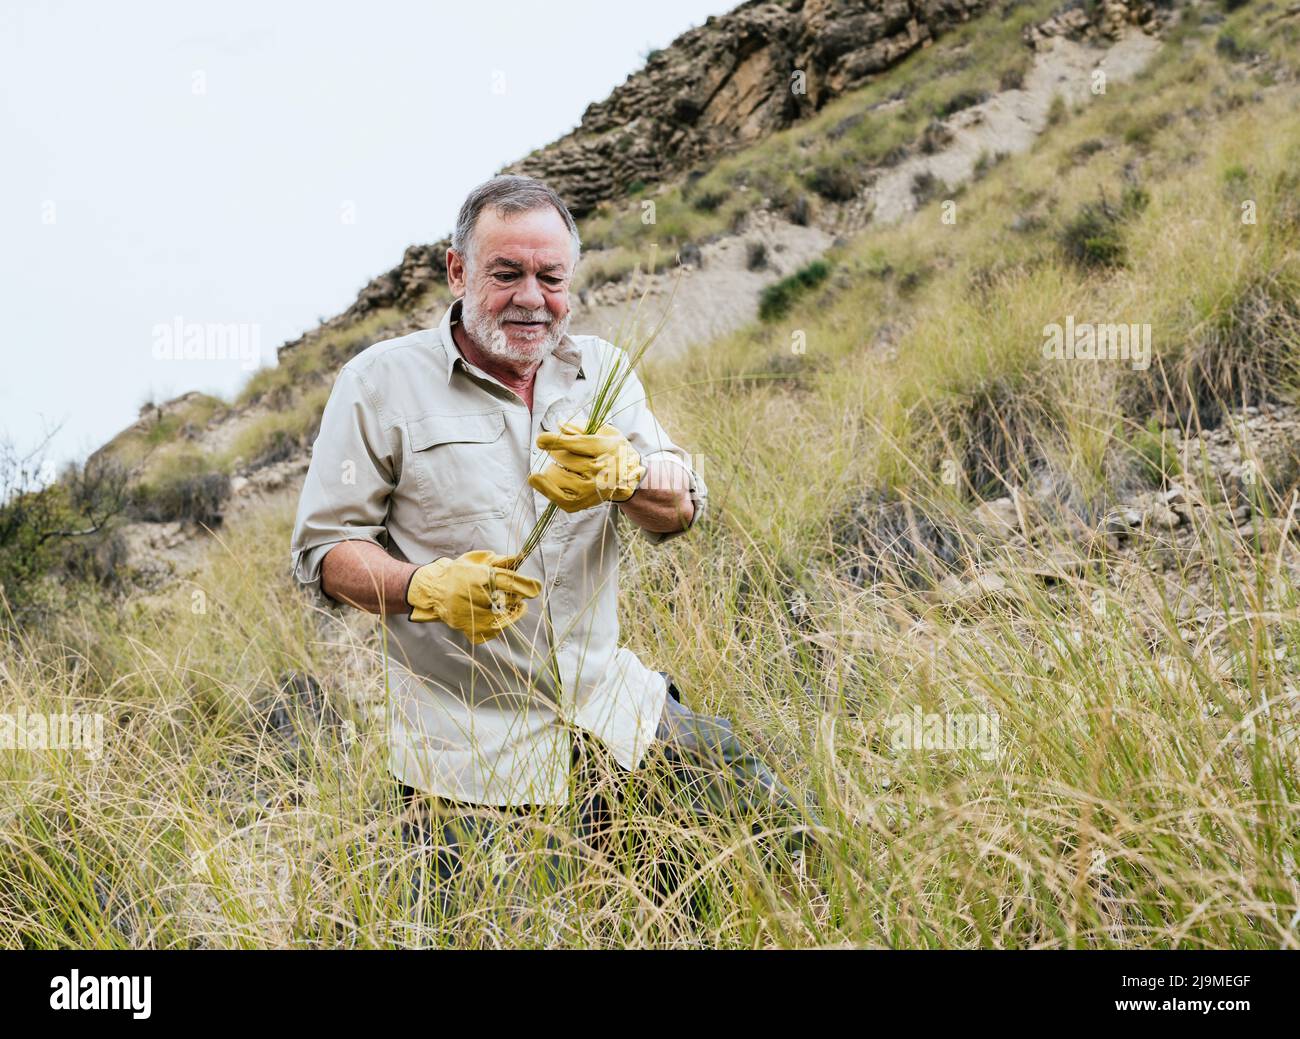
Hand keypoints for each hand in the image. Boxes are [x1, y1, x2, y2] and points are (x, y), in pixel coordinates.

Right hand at [405, 549, 541, 643]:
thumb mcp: (478, 561)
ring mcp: (472, 616)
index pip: (508, 582)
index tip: (536, 588)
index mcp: (479, 577)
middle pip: (508, 601)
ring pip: (503, 618)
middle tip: (513, 595)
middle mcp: (475, 597)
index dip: (525, 586)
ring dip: (509, 612)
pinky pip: (493, 631)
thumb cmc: (459, 573)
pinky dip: (496, 624)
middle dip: (514, 598)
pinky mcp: (470, 630)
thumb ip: (502, 561)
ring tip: (507, 605)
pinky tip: (491, 616)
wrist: (434, 591)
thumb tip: (521, 557)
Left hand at [528, 421, 645, 513]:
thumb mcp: (605, 431)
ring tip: (555, 466)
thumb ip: (581, 427)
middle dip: (554, 453)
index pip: (576, 444)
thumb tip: (559, 426)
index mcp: (605, 449)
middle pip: (564, 459)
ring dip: (550, 469)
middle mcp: (600, 471)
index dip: (555, 441)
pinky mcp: (584, 502)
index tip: (540, 440)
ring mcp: (592, 489)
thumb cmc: (613, 450)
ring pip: (558, 478)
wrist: (628, 477)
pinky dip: (546, 489)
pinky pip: (559, 499)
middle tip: (557, 452)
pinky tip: (540, 481)